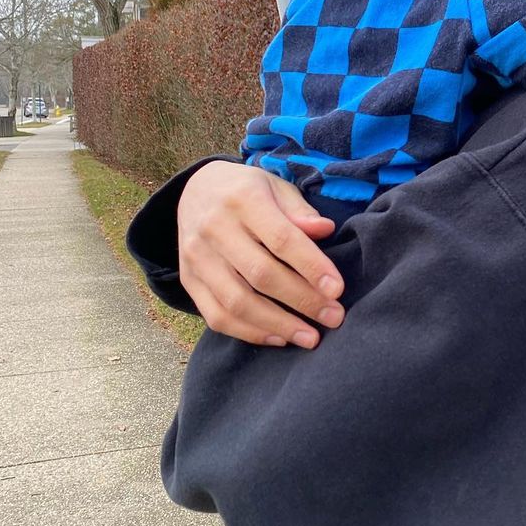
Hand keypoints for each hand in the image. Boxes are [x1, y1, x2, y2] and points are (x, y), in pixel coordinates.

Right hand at [177, 161, 344, 347]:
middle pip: (261, 275)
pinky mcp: (188, 280)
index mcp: (242, 200)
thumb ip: (300, 211)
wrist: (195, 190)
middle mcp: (214, 228)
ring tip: (310, 337)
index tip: (337, 290)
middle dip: (302, 301)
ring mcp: (196, 257)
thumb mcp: (276, 187)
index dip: (311, 266)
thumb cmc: (248, 190)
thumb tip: (326, 230)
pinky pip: (216, 316)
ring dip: (277, 325)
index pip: (281, 239)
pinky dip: (249, 332)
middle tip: (334, 318)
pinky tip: (278, 338)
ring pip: (237, 302)